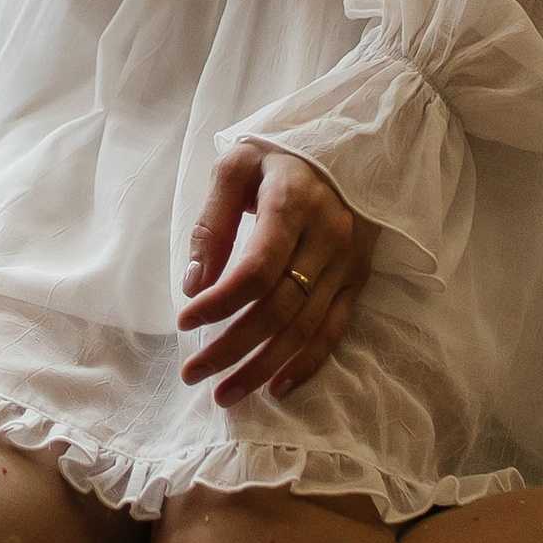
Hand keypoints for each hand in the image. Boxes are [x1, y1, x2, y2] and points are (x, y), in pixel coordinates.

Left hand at [174, 140, 376, 405]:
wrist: (342, 148)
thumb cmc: (275, 160)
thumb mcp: (234, 166)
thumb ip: (212, 222)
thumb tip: (194, 283)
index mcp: (292, 203)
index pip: (257, 269)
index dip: (220, 302)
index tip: (185, 322)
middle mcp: (327, 237)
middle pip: (280, 308)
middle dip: (233, 348)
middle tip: (194, 374)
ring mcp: (347, 263)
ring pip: (306, 329)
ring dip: (263, 367)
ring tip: (225, 394)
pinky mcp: (357, 279)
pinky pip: (333, 331)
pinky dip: (306, 364)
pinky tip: (276, 387)